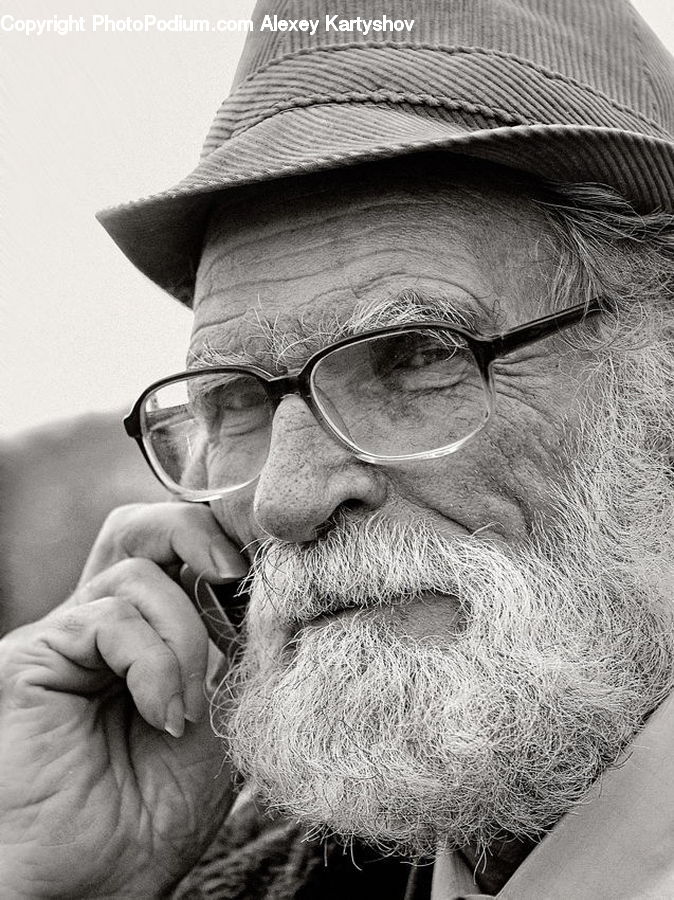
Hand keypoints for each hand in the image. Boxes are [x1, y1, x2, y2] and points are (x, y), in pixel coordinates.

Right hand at [0, 503, 248, 898]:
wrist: (88, 888)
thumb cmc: (148, 818)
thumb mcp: (216, 725)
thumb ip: (231, 660)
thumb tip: (267, 599)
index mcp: (143, 637)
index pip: (176, 555)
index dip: (222, 545)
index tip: (272, 570)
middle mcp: (101, 626)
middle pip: (140, 530)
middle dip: (196, 533)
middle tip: (236, 573)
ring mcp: (66, 638)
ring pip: (138, 574)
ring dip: (184, 639)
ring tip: (187, 714)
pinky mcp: (34, 657)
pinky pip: (108, 620)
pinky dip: (154, 664)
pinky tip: (164, 718)